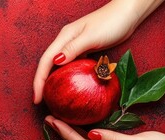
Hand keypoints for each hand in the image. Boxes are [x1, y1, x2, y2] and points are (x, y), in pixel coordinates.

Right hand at [33, 0, 164, 103]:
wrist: (127, 12)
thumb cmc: (111, 22)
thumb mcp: (92, 36)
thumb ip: (73, 48)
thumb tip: (55, 62)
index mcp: (64, 37)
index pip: (45, 61)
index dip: (39, 81)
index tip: (37, 98)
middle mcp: (66, 42)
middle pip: (48, 65)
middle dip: (42, 83)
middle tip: (41, 101)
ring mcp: (75, 46)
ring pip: (59, 66)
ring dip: (53, 81)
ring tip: (52, 97)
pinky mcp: (84, 49)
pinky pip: (72, 66)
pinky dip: (68, 77)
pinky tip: (70, 87)